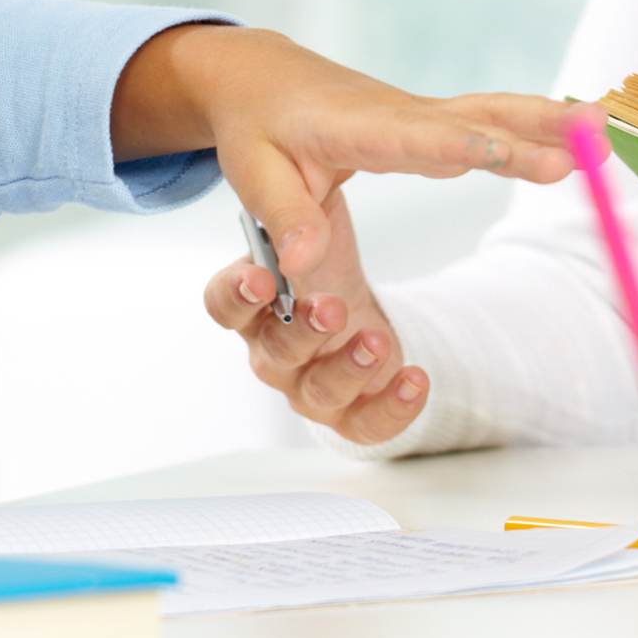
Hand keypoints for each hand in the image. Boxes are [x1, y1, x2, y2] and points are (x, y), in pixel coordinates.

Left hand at [109, 22, 574, 278]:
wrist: (266, 77)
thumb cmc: (259, 130)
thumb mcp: (254, 175)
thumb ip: (285, 219)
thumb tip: (304, 270)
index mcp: (355, 130)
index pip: (419, 142)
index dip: (469, 149)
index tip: (511, 155)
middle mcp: (399, 116)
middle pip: (475, 121)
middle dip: (532, 132)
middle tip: (591, 141)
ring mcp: (422, 116)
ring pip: (493, 112)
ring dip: (549, 118)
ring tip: (607, 128)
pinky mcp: (434, 122)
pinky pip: (492, 118)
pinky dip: (538, 120)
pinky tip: (581, 129)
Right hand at [204, 187, 429, 443]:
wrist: (355, 298)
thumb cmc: (320, 257)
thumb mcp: (311, 212)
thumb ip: (298, 212)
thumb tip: (299, 237)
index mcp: (252, 301)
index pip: (223, 304)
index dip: (237, 295)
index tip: (262, 280)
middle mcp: (271, 350)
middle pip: (273, 354)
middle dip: (302, 333)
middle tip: (331, 308)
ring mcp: (307, 385)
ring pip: (318, 392)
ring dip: (348, 368)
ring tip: (377, 340)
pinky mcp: (349, 411)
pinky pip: (364, 425)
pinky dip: (392, 409)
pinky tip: (414, 380)